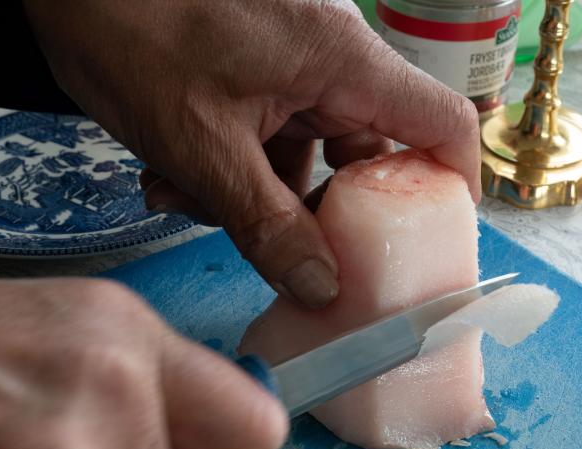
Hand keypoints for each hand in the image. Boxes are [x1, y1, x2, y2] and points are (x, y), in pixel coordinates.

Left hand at [23, 0, 480, 308]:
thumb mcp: (203, 147)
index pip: (441, 124)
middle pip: (367, 155)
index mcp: (343, 62)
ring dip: (255, 194)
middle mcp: (330, 58)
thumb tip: (322, 289)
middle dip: (317, 213)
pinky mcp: (256, 63)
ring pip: (307, 151)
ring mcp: (292, 59)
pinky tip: (170, 176)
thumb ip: (268, 226)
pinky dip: (230, 162)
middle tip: (282, 255)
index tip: (429, 245)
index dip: (452, 188)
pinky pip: (269, 130)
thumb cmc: (130, 26)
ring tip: (183, 199)